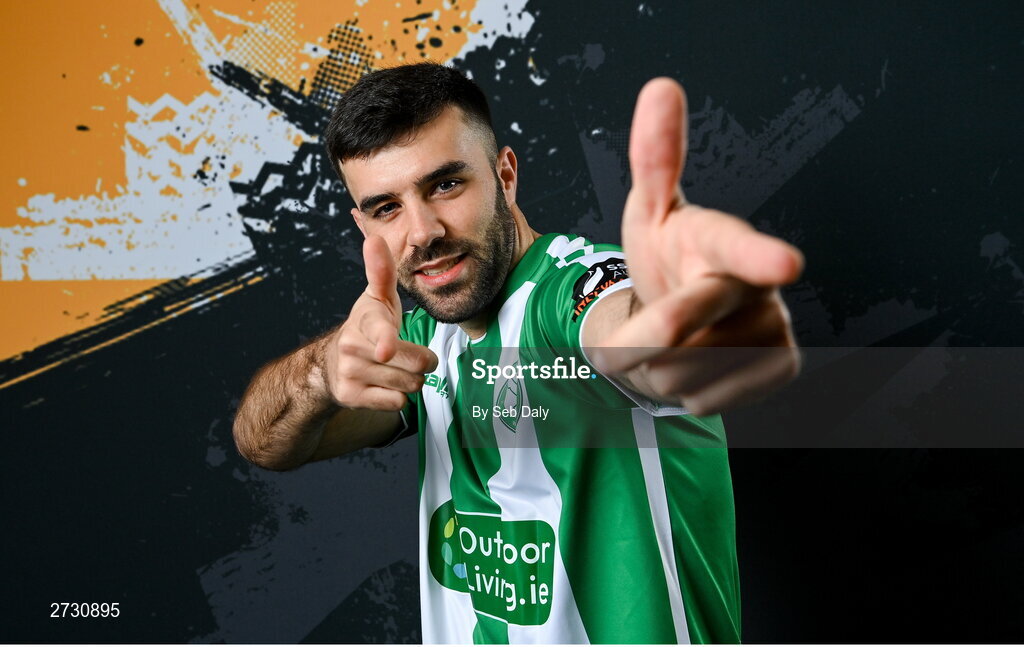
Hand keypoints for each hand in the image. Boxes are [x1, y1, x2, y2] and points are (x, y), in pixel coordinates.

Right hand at [322, 236, 437, 409]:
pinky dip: (397, 397)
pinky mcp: (350, 397)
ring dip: (411, 380)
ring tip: (394, 369)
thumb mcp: (376, 299)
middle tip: (409, 355)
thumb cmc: (368, 326)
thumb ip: (381, 271)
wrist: (332, 364)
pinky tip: (383, 385)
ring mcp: (350, 373)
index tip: (385, 350)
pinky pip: (396, 403)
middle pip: (414, 364)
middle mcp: (352, 346)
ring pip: (408, 385)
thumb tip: (373, 237)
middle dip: (421, 362)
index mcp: (365, 319)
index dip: (385, 340)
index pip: (379, 329)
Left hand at [593, 78, 803, 415]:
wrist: (685, 316)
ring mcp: (775, 330)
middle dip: (643, 334)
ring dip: (655, 365)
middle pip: (682, 325)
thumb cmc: (669, 256)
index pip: (739, 247)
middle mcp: (760, 284)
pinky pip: (702, 398)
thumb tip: (662, 86)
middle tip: (636, 329)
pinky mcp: (778, 370)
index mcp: (725, 241)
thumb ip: (655, 157)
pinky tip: (696, 365)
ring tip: (673, 340)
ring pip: (683, 371)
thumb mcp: (651, 209)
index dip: (760, 256)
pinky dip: (680, 389)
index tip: (788, 264)